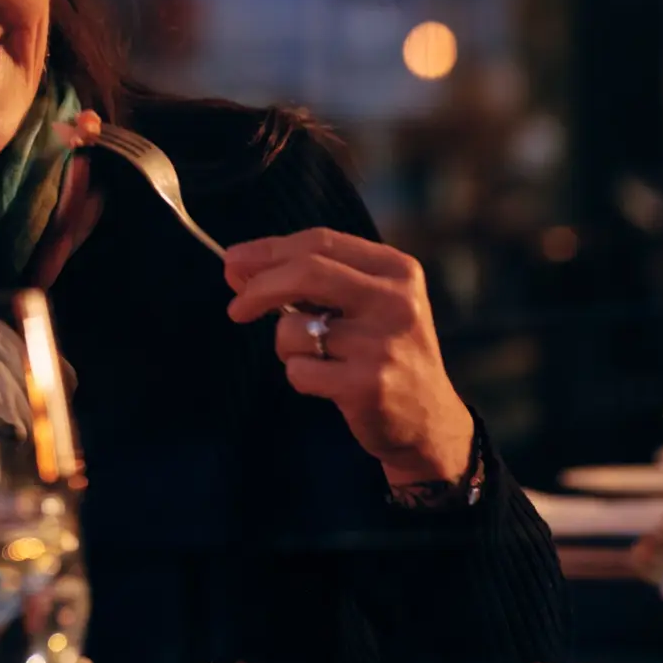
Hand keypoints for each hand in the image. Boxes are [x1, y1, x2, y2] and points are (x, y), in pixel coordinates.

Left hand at [221, 227, 475, 490]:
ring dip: (287, 346)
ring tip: (318, 358)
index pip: (320, 242)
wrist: (428, 420)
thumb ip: (308, 282)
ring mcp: (382, 343)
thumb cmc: (383, 353)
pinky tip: (329, 384)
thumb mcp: (362, 305)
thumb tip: (237, 266)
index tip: (234, 261)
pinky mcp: (367, 384)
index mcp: (397, 269)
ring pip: (294, 328)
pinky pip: (299, 370)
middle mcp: (395, 300)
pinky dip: (300, 376)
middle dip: (259, 287)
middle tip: (236, 308)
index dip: (269, 249)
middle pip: (305, 272)